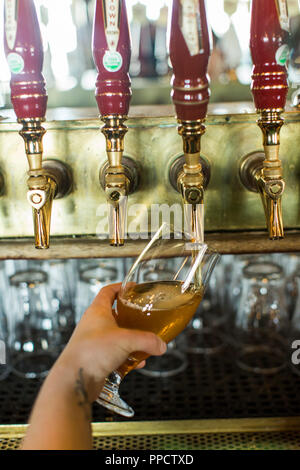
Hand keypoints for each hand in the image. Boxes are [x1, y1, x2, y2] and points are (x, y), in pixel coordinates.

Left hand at [55, 283, 166, 401]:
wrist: (74, 380)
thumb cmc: (91, 352)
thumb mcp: (126, 340)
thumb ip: (147, 340)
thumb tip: (161, 344)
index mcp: (97, 311)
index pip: (108, 292)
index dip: (120, 287)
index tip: (132, 288)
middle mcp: (94, 325)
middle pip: (114, 314)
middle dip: (130, 316)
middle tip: (144, 316)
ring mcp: (94, 342)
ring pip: (116, 335)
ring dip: (131, 338)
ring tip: (144, 341)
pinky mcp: (96, 359)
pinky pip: (116, 354)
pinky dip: (128, 357)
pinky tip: (138, 363)